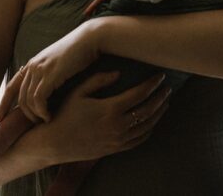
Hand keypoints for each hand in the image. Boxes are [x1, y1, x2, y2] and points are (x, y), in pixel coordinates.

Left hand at [0, 22, 102, 123]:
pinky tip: (49, 117)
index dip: (3, 104)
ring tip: (44, 121)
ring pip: (27, 100)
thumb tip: (47, 92)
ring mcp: (40, 69)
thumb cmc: (79, 52)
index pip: (11, 86)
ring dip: (34, 115)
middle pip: (19, 97)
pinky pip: (38, 99)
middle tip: (33, 126)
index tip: (0, 118)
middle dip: (22, 115)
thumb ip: (49, 74)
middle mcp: (32, 66)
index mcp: (32, 63)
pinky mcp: (50, 74)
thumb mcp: (58, 63)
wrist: (90, 39)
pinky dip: (42, 111)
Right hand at [26, 71, 171, 163]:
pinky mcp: (115, 149)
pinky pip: (139, 140)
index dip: (152, 84)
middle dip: (160, 98)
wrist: (55, 143)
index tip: (160, 76)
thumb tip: (119, 72)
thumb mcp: (79, 92)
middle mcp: (117, 126)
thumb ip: (99, 80)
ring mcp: (117, 139)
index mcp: (110, 109)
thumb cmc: (65, 114)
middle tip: (167, 88)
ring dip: (159, 113)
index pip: (139, 94)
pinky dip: (149, 129)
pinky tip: (153, 121)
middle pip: (148, 110)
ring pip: (147, 126)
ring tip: (164, 102)